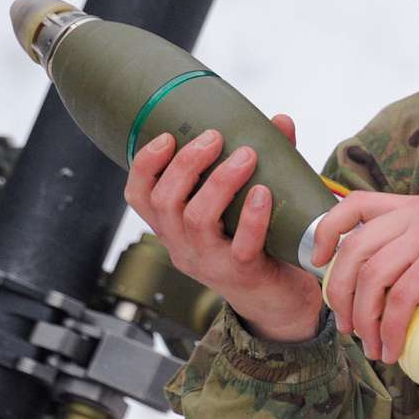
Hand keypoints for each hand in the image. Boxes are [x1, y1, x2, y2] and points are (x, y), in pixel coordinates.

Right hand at [124, 115, 322, 341]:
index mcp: (173, 226)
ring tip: (246, 156)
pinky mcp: (241, 274)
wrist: (278, 298)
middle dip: (186, 164)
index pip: (139, 197)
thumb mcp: (246, 200)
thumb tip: (279, 120)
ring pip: (197, 220)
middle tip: (214, 137)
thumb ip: (261, 160)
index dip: (144, 165)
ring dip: (219, 182)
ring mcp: (209, 262)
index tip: (168, 136)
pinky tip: (263, 192)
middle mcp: (182, 245)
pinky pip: (240, 246)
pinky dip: (251, 217)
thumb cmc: (256, 240)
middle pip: (165, 202)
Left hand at [310, 193, 418, 364]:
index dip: (326, 232)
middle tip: (348, 328)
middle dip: (342, 295)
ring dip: (365, 319)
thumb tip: (369, 286)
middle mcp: (417, 212)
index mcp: (414, 206)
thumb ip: (410, 251)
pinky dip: (390, 328)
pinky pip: (400, 298)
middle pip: (355, 249)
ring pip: (373, 276)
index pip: (353, 205)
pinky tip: (393, 348)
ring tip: (372, 346)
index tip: (319, 265)